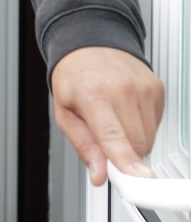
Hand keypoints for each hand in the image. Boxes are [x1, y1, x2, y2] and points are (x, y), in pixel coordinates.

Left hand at [51, 46, 163, 185]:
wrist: (89, 43)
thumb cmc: (74, 76)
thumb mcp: (64, 111)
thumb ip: (83, 145)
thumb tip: (99, 174)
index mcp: (93, 95)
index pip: (113, 136)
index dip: (126, 162)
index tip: (139, 179)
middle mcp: (122, 89)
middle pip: (137, 145)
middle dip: (123, 154)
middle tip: (105, 141)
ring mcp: (143, 87)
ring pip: (149, 138)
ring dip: (133, 140)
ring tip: (113, 118)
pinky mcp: (157, 88)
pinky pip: (156, 124)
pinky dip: (142, 125)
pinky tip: (126, 109)